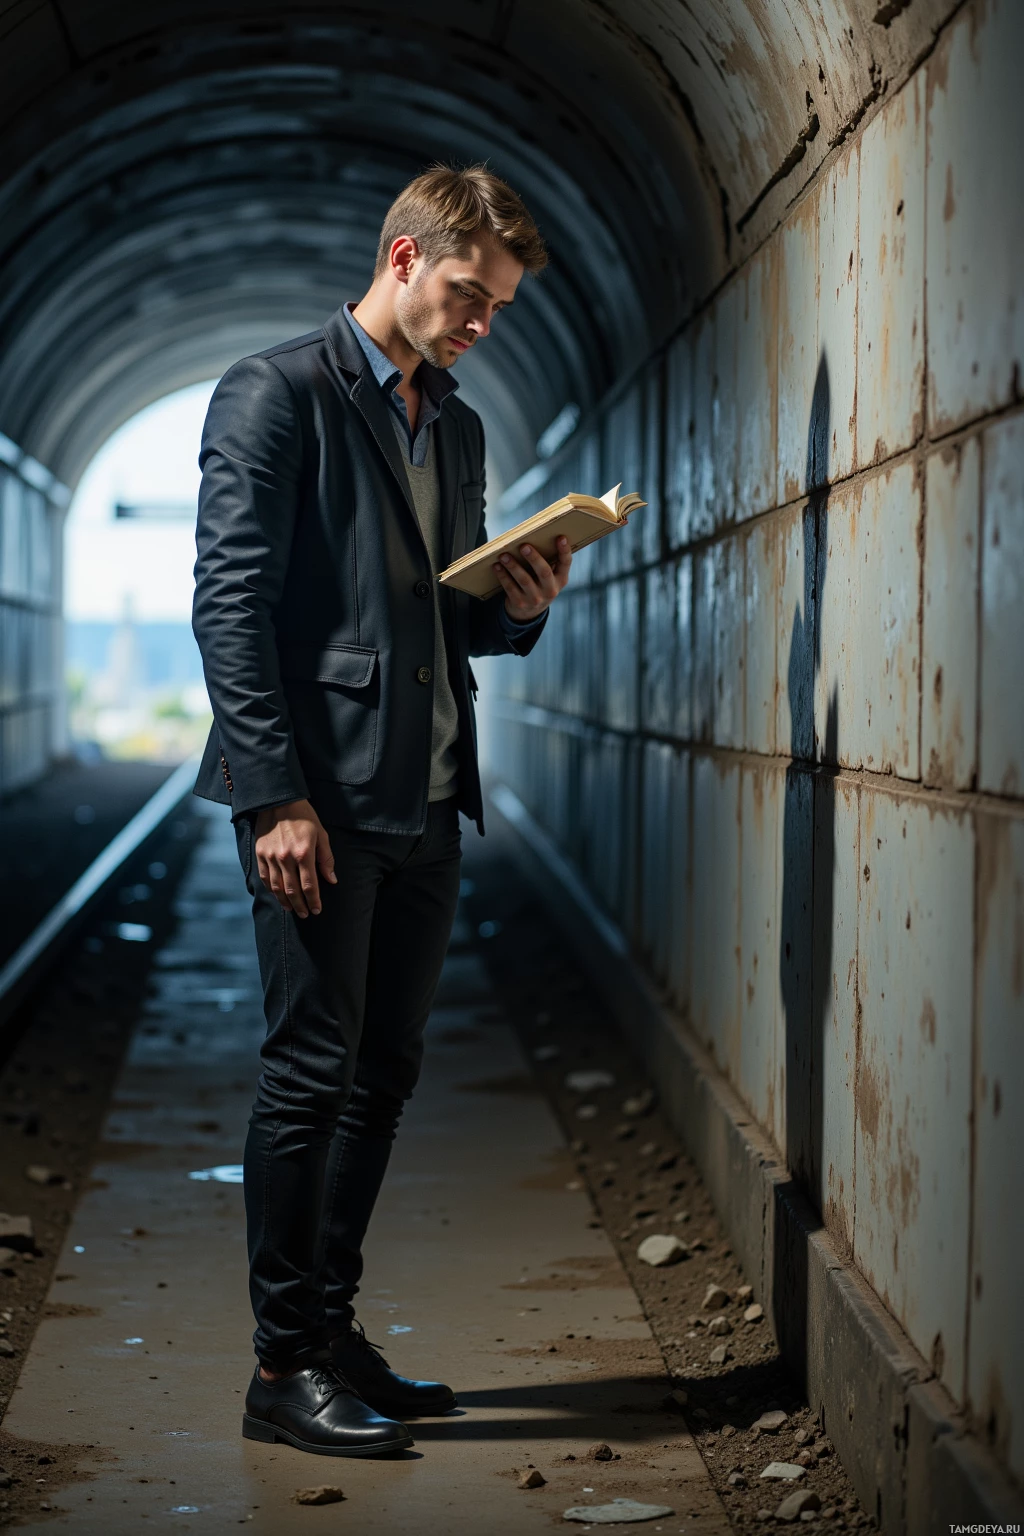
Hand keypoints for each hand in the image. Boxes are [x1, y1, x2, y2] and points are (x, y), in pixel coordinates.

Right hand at [254, 799, 336, 916]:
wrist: (278, 800)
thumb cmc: (304, 816)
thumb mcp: (321, 834)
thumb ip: (326, 859)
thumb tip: (331, 880)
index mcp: (303, 853)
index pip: (309, 885)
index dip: (313, 900)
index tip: (317, 910)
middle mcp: (285, 858)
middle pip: (292, 890)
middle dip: (300, 905)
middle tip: (305, 914)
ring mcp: (270, 857)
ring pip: (277, 887)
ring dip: (285, 901)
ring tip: (292, 909)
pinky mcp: (260, 853)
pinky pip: (265, 878)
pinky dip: (271, 890)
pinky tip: (278, 895)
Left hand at [494, 534, 572, 621]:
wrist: (529, 613)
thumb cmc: (538, 584)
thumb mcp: (548, 577)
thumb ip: (547, 561)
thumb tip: (533, 537)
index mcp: (560, 580)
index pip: (566, 563)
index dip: (564, 550)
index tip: (561, 537)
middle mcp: (550, 590)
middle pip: (544, 572)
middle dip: (534, 558)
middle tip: (524, 546)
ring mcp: (535, 598)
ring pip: (524, 580)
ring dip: (513, 566)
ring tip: (504, 555)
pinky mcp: (520, 603)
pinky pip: (510, 587)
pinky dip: (503, 576)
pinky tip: (497, 566)